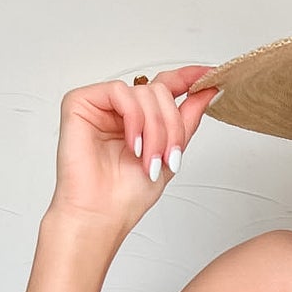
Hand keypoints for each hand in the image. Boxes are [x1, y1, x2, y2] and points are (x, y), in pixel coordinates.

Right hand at [47, 66, 219, 238]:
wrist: (100, 216)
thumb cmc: (126, 196)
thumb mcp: (170, 153)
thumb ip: (187, 120)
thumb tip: (209, 90)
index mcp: (140, 119)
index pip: (165, 86)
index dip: (188, 78)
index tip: (211, 76)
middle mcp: (120, 109)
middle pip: (159, 91)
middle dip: (171, 126)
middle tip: (169, 156)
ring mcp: (100, 104)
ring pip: (143, 92)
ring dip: (154, 129)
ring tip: (148, 159)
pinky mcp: (80, 102)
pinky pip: (119, 91)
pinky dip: (133, 119)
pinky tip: (132, 144)